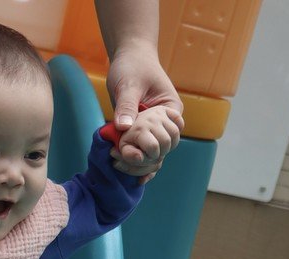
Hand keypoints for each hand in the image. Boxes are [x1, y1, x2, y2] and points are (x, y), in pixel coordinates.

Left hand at [107, 46, 183, 182]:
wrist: (129, 56)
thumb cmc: (132, 65)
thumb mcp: (128, 84)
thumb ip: (127, 104)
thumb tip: (123, 127)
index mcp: (171, 109)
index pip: (168, 136)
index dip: (152, 148)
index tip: (132, 152)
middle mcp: (165, 121)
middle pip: (160, 148)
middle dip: (143, 158)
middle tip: (117, 159)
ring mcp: (153, 127)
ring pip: (152, 152)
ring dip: (137, 162)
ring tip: (117, 166)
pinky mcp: (140, 129)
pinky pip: (141, 148)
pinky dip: (135, 160)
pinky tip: (128, 174)